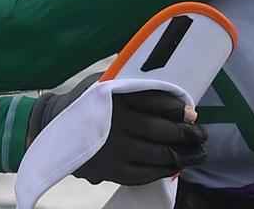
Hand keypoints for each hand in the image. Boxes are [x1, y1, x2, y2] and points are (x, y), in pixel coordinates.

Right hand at [28, 73, 207, 185]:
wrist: (52, 126)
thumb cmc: (86, 99)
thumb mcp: (104, 80)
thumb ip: (131, 79)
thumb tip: (168, 80)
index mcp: (115, 97)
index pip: (156, 102)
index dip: (178, 108)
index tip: (192, 112)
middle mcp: (116, 124)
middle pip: (161, 130)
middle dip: (187, 133)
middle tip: (201, 134)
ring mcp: (114, 150)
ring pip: (158, 155)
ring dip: (183, 155)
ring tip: (198, 153)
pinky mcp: (111, 171)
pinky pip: (145, 173)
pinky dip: (163, 170)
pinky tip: (174, 165)